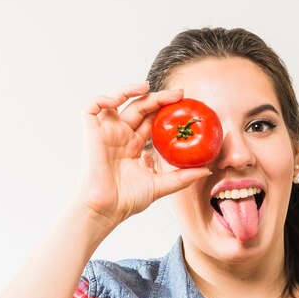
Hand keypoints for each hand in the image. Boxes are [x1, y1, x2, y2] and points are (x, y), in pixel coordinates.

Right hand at [72, 81, 211, 227]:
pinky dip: (103, 98)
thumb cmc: (127, 201)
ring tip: (148, 87)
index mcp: (134, 146)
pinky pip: (93, 108)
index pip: (151, 120)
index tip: (184, 104)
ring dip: (130, 89)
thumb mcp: (161, 186)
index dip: (166, 109)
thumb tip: (206, 170)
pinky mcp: (92, 133)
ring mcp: (106, 133)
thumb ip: (182, 177)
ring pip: (116, 101)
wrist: (106, 210)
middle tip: (179, 94)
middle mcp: (121, 136)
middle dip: (158, 98)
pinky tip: (117, 99)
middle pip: (139, 108)